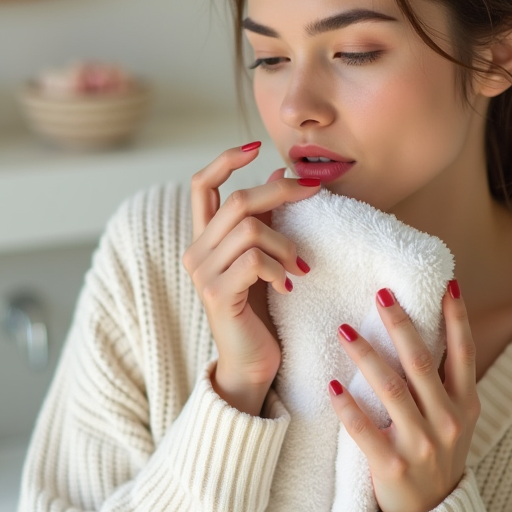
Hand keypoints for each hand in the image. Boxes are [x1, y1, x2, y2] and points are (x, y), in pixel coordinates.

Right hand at [183, 142, 319, 414]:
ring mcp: (203, 274)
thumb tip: (278, 172)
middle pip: (238, 201)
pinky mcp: (218, 295)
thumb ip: (265, 219)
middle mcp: (196, 252)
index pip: (202, 184)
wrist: (251, 365)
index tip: (257, 146)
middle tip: (315, 194)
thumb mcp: (265, 258)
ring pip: (250, 229)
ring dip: (286, 243)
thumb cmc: (261, 312)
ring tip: (299, 266)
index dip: (226, 159)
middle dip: (282, 193)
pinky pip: (254, 261)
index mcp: (204, 238)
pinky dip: (280, 268)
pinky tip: (289, 285)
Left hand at [328, 282, 480, 511]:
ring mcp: (422, 445)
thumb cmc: (440, 455)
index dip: (457, 317)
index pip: (464, 352)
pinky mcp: (393, 468)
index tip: (445, 283)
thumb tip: (426, 328)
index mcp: (466, 404)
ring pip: (392, 390)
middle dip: (401, 324)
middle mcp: (448, 421)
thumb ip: (445, 381)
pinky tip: (332, 386)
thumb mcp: (456, 419)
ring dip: (367, 356)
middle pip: (422, 362)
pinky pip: (366, 431)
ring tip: (344, 330)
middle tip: (380, 295)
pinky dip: (348, 407)